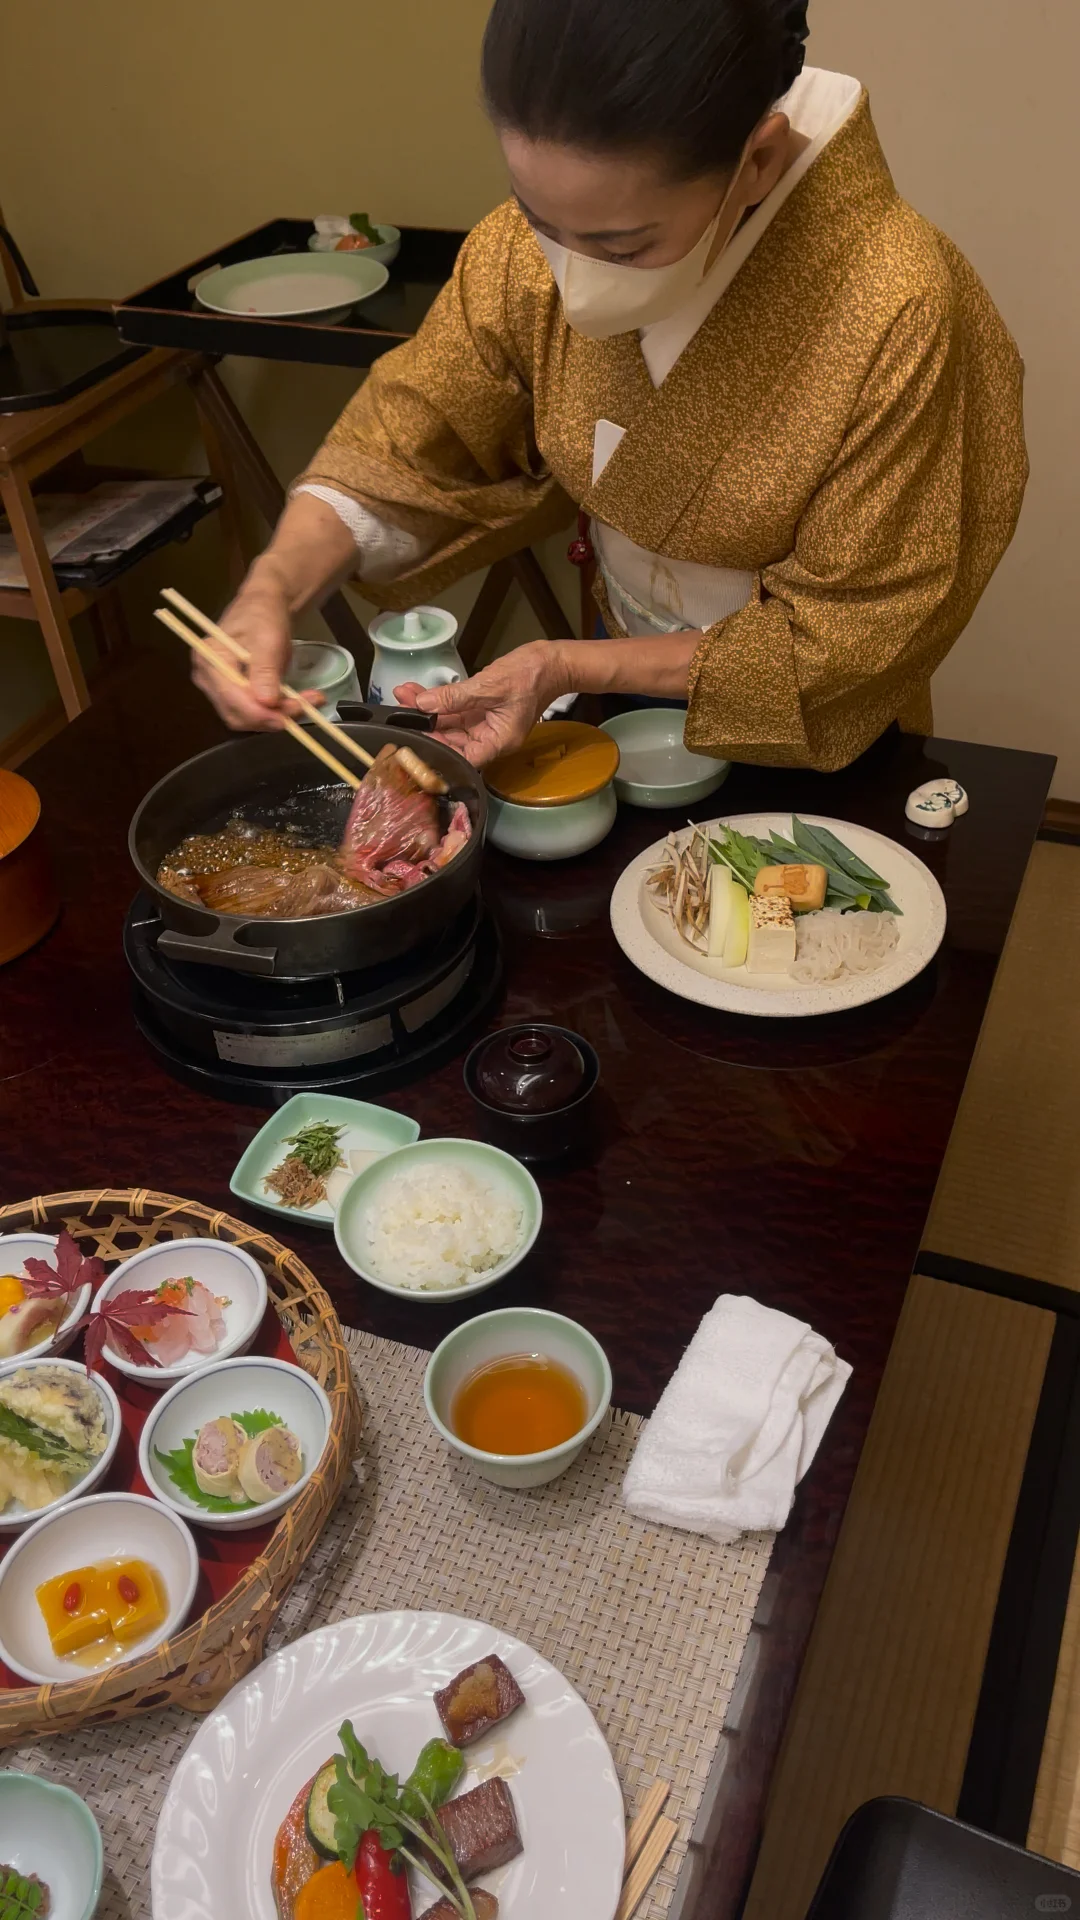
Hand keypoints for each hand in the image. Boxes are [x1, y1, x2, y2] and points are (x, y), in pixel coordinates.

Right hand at [190, 561, 321, 730]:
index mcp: (209, 659)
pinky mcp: (235, 696)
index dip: (259, 712)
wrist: (265, 607)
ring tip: (310, 701)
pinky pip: (256, 713)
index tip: (289, 713)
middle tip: (307, 704)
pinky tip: (300, 702)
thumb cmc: (263, 614)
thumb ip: (265, 669)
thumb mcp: (267, 636)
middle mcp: (208, 679)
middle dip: (273, 716)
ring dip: (280, 716)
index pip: (230, 697)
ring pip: (249, 719)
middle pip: (238, 714)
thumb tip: (267, 702)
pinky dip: (279, 712)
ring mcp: (220, 689)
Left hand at [394, 642, 566, 766]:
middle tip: (403, 708)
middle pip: (453, 741)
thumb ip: (455, 697)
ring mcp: (486, 725)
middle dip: (427, 725)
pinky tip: (419, 693)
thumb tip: (423, 705)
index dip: (439, 750)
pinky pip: (457, 711)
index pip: (464, 758)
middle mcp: (492, 738)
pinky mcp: (483, 711)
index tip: (417, 736)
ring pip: (451, 724)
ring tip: (405, 695)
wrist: (553, 661)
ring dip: (429, 710)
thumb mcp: (490, 685)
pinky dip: (440, 702)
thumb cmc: (532, 675)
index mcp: (499, 741)